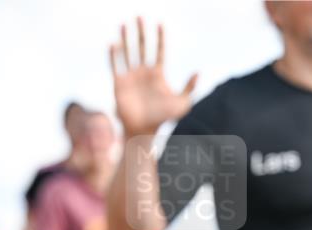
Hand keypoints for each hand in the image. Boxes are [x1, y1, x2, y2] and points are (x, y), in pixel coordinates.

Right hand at [109, 18, 197, 136]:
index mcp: (158, 74)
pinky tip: (114, 43)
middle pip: (142, 47)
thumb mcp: (182, 104)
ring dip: (126, 38)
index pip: (159, 51)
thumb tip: (198, 72)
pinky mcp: (119, 83)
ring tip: (124, 24)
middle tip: (139, 16)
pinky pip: (116, 66)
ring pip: (128, 53)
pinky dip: (114, 55)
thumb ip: (189, 88)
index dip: (160, 38)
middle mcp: (143, 72)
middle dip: (141, 32)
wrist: (144, 130)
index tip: (160, 23)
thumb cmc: (163, 118)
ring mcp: (131, 76)